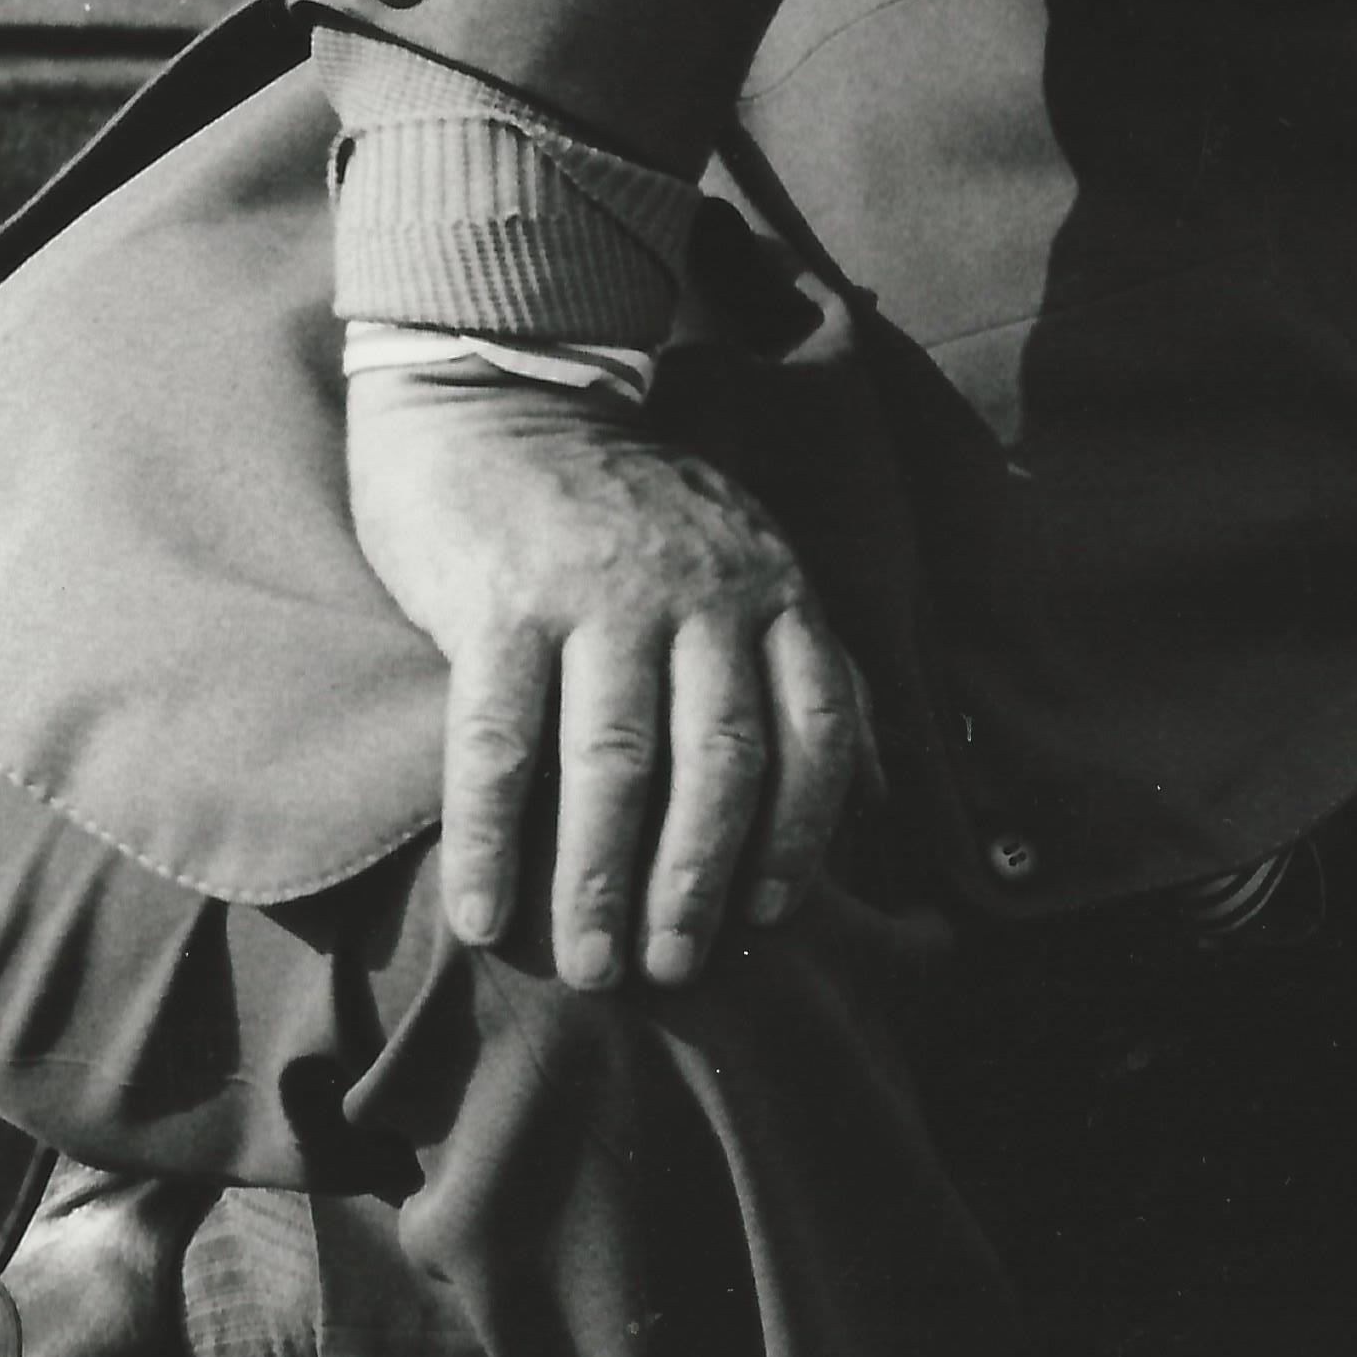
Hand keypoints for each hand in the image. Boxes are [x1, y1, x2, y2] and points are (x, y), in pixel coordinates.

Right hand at [343, 367, 870, 990]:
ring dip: (600, 880)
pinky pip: (498, 741)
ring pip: (613, 766)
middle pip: (718, 763)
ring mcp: (597, 594)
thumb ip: (800, 663)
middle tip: (676, 969)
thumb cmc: (624, 509)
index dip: (802, 830)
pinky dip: (491, 839)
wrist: (493, 387)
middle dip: (699, 881)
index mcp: (771, 589)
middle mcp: (697, 592)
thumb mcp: (743, 561)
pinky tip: (488, 912)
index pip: (815, 728)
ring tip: (592, 967)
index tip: (771, 912)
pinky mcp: (498, 600)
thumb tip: (869, 790)